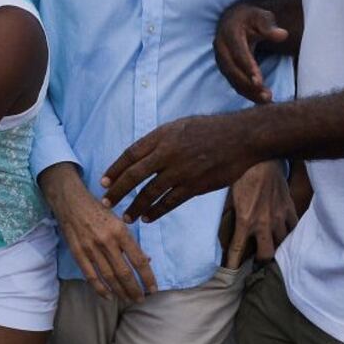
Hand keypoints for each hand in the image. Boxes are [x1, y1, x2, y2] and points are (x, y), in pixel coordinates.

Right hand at [40, 164, 156, 301]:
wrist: (70, 201)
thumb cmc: (98, 210)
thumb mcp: (119, 221)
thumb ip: (132, 242)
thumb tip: (147, 260)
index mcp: (120, 231)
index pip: (138, 260)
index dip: (147, 277)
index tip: (153, 289)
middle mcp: (107, 241)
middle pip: (124, 272)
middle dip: (134, 289)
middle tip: (140, 299)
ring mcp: (91, 248)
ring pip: (108, 277)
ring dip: (120, 291)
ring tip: (127, 299)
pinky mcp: (78, 253)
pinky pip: (91, 276)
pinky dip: (100, 288)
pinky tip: (108, 296)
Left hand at [100, 114, 260, 223]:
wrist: (240, 137)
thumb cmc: (209, 129)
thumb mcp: (179, 126)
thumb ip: (159, 140)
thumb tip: (141, 156)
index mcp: (161, 136)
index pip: (131, 154)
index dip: (115, 169)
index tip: (103, 181)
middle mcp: (168, 153)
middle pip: (134, 175)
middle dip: (118, 191)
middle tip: (106, 202)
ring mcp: (181, 171)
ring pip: (150, 192)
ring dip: (135, 206)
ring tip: (126, 216)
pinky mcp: (195, 185)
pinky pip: (170, 202)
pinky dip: (157, 211)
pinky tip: (148, 218)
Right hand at [214, 3, 289, 103]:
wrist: (233, 20)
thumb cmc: (251, 18)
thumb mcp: (261, 17)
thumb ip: (270, 26)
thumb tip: (282, 35)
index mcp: (229, 33)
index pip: (238, 53)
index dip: (248, 67)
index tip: (259, 81)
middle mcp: (220, 47)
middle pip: (233, 70)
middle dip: (248, 84)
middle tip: (266, 95)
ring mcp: (220, 59)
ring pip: (232, 79)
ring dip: (248, 92)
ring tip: (267, 100)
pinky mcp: (224, 68)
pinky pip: (234, 82)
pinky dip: (246, 92)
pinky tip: (260, 99)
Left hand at [223, 161, 296, 268]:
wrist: (262, 159)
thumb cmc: (241, 174)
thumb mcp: (228, 195)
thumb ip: (227, 212)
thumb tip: (221, 224)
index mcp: (245, 221)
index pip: (238, 250)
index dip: (233, 264)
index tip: (230, 273)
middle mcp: (263, 223)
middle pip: (267, 254)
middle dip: (261, 262)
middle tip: (257, 264)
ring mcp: (279, 217)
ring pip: (283, 243)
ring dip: (278, 249)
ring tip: (275, 253)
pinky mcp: (289, 208)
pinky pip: (294, 228)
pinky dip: (292, 234)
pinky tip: (289, 237)